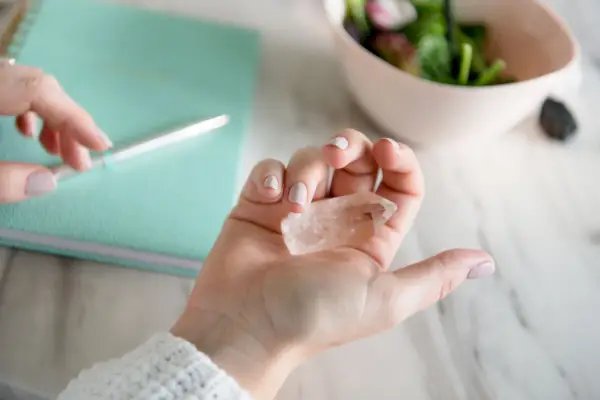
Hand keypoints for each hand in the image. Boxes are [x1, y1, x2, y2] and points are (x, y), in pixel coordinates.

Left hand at [0, 60, 110, 202]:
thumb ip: (1, 180)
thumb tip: (46, 183)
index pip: (38, 90)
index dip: (74, 117)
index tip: (99, 146)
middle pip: (39, 86)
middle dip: (68, 124)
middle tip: (81, 162)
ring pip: (29, 86)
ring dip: (52, 119)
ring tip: (60, 153)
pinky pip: (14, 87)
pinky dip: (30, 111)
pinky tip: (31, 134)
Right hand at [171, 130, 494, 399]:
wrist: (245, 326)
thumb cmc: (313, 316)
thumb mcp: (384, 298)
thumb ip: (434, 276)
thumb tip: (484, 262)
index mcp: (370, 238)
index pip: (398, 184)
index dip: (399, 160)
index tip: (386, 150)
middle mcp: (336, 219)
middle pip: (356, 160)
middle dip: (350, 146)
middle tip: (337, 154)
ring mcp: (296, 210)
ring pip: (311, 159)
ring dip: (306, 168)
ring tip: (294, 203)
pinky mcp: (260, 205)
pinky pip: (271, 169)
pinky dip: (272, 176)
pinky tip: (270, 199)